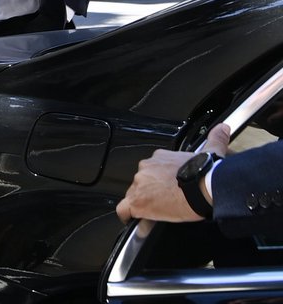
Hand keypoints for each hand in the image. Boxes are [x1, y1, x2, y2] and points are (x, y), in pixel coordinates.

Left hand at [116, 123, 231, 223]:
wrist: (202, 188)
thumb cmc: (205, 174)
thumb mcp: (210, 152)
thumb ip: (215, 139)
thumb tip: (223, 128)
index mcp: (160, 158)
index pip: (153, 169)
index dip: (159, 180)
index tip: (168, 185)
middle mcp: (146, 169)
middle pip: (143, 182)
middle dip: (152, 190)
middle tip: (166, 199)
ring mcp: (140, 184)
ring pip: (135, 194)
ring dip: (144, 201)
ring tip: (160, 210)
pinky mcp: (138, 201)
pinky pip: (124, 209)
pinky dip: (128, 215)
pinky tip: (136, 219)